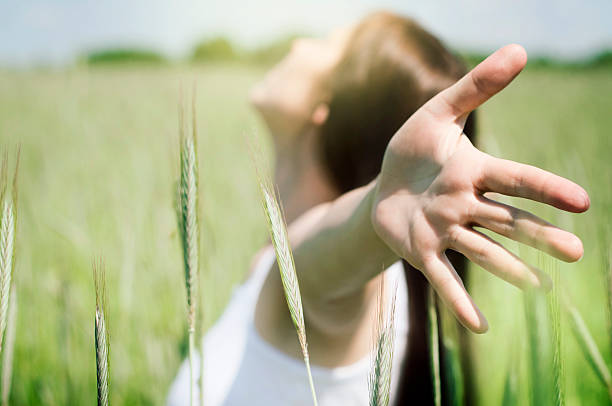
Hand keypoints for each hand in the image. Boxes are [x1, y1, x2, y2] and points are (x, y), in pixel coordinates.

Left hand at [371, 45, 588, 332]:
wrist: (384, 186)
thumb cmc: (414, 151)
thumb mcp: (437, 113)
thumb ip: (474, 87)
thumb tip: (520, 49)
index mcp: (473, 173)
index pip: (515, 180)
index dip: (545, 189)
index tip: (582, 201)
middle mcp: (465, 206)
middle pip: (507, 221)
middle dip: (539, 236)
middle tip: (576, 252)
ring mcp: (445, 232)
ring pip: (482, 250)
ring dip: (509, 268)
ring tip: (538, 285)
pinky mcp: (422, 252)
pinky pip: (443, 277)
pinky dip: (460, 300)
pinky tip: (479, 326)